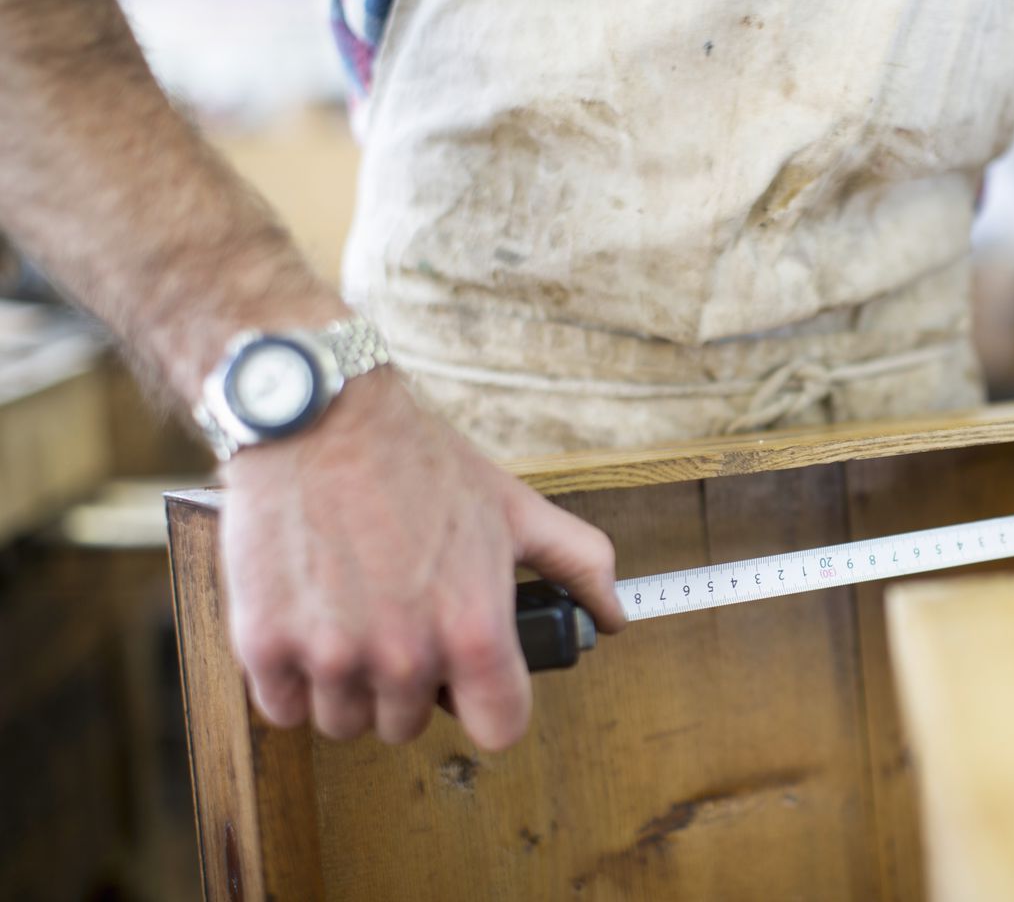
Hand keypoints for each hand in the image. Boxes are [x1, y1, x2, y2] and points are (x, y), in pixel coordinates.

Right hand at [218, 369, 624, 749]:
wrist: (319, 419)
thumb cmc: (420, 462)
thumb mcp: (515, 508)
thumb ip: (577, 566)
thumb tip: (614, 615)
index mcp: (473, 631)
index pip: (499, 730)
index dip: (489, 704)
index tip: (472, 680)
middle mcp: (404, 656)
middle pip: (410, 726)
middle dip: (411, 682)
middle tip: (401, 618)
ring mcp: (331, 656)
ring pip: (346, 722)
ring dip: (350, 684)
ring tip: (354, 615)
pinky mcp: (264, 646)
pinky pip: (285, 706)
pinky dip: (293, 676)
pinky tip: (311, 619)